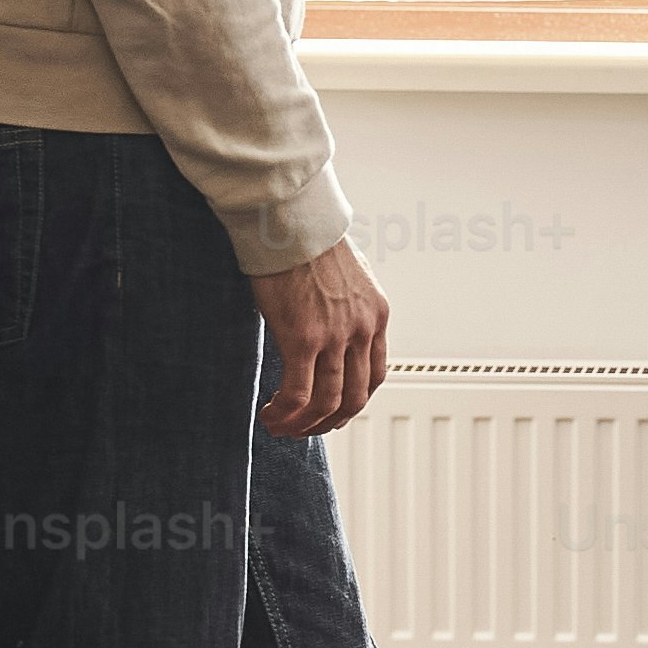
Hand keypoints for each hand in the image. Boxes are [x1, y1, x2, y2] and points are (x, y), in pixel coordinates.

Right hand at [250, 240, 389, 437]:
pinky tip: (270, 414)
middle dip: (329, 421)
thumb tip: (329, 320)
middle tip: (306, 427)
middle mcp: (362, 329)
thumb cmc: (307, 240)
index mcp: (377, 314)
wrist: (290, 220)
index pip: (375, 375)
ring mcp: (334, 336)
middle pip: (355, 397)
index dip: (353, 401)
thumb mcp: (347, 274)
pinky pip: (298, 393)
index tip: (333, 411)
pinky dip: (285, 412)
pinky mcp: (303, 338)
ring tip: (281, 426)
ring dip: (303, 423)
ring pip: (327, 402)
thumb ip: (346, 305)